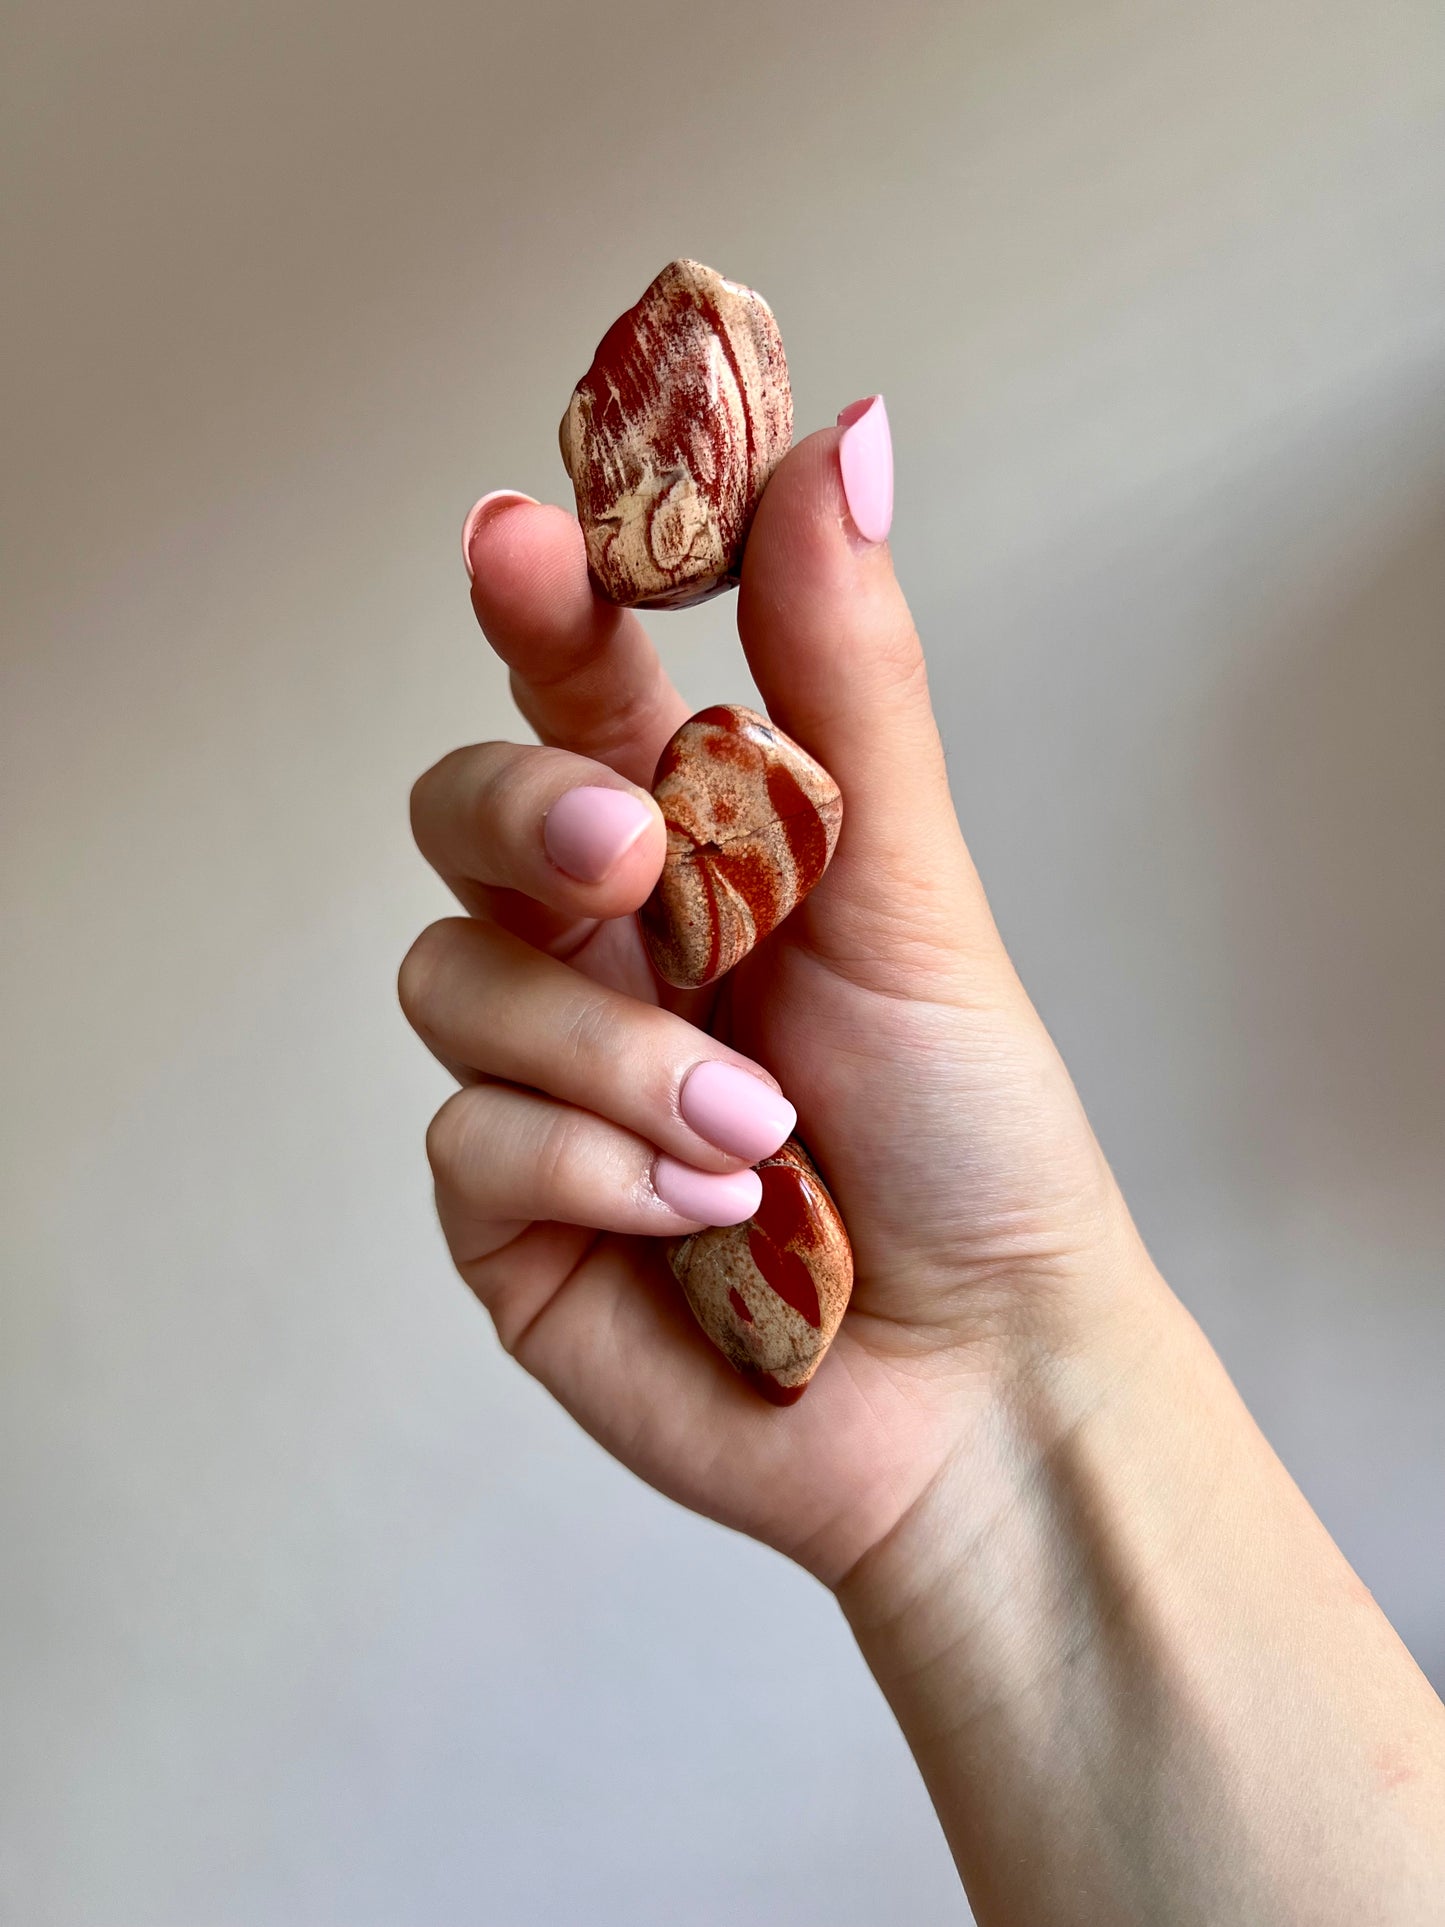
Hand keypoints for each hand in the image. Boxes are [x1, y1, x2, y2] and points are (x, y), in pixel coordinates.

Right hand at [400, 406, 1141, 1587]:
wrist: (983, 1379)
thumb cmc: (971, 1132)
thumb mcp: (912, 889)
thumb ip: (845, 677)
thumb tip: (837, 437)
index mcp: (696, 848)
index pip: (575, 687)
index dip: (537, 603)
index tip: (524, 539)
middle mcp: (601, 947)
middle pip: (461, 810)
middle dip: (527, 811)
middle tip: (626, 848)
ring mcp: (541, 1077)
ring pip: (455, 980)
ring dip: (609, 1047)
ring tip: (752, 1128)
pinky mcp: (508, 1211)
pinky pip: (470, 1141)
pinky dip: (594, 1168)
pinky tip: (709, 1220)